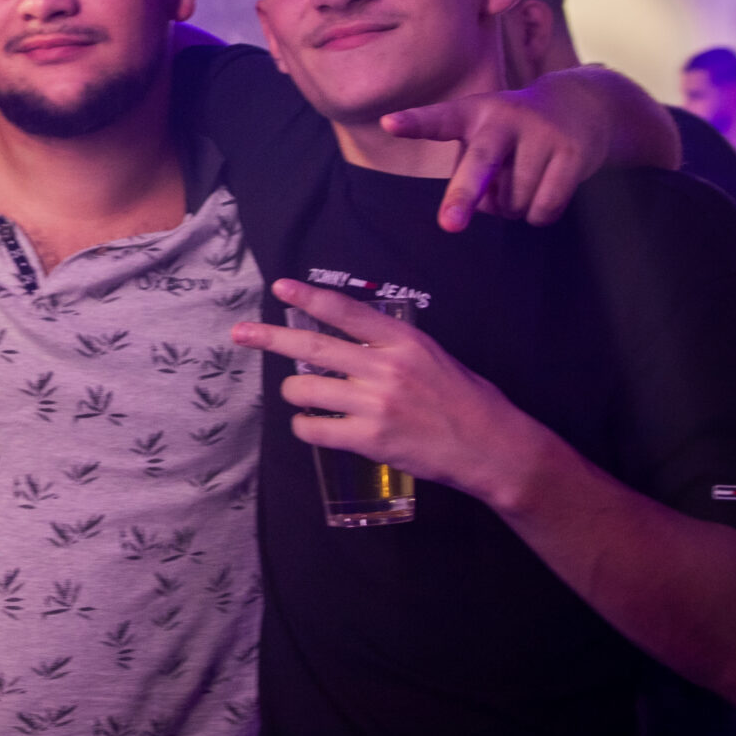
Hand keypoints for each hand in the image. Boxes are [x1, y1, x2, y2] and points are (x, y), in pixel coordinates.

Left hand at [228, 280, 549, 505]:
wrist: (493, 448)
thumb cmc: (466, 400)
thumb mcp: (433, 356)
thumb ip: (391, 347)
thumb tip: (348, 339)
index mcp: (403, 342)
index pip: (346, 312)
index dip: (309, 298)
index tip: (280, 287)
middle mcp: (386, 368)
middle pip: (312, 348)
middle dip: (270, 339)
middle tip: (242, 334)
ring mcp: (376, 405)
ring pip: (306, 391)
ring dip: (295, 393)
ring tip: (304, 395)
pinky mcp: (371, 440)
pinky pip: (314, 429)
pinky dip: (305, 426)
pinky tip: (312, 425)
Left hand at [383, 83, 602, 232]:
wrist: (583, 103)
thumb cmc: (515, 131)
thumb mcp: (487, 136)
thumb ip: (474, 170)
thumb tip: (484, 207)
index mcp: (474, 112)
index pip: (440, 118)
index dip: (415, 123)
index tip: (388, 124)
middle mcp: (505, 118)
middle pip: (481, 163)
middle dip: (462, 195)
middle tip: (449, 225)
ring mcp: (542, 134)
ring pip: (514, 201)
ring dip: (513, 207)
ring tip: (522, 180)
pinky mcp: (572, 153)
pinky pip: (545, 208)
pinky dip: (538, 214)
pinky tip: (543, 191)